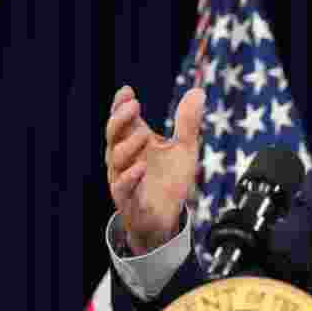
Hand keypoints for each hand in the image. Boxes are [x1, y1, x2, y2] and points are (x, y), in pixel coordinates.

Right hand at [105, 85, 205, 253]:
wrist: (165, 219)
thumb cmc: (169, 181)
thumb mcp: (184, 148)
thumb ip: (188, 123)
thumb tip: (198, 91)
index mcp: (134, 144)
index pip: (122, 121)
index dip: (121, 106)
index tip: (127, 91)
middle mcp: (124, 159)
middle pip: (113, 136)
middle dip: (120, 120)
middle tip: (134, 105)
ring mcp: (123, 179)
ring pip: (116, 160)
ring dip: (128, 146)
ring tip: (144, 134)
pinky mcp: (129, 201)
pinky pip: (123, 188)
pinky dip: (130, 178)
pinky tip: (141, 168)